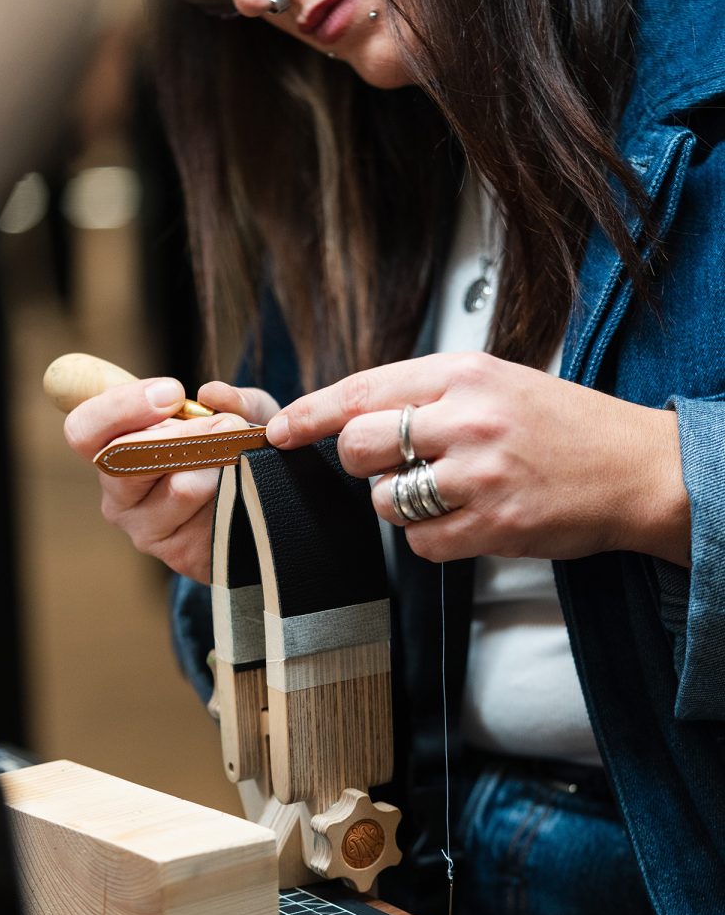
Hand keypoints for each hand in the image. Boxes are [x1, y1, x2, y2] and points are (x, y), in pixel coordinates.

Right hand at [65, 376, 279, 581]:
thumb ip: (231, 400)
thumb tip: (213, 394)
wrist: (260, 508)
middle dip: (186, 434)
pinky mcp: (179, 554)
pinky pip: (209, 518)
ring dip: (218, 464)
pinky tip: (244, 488)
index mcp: (113, 450)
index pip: (84, 430)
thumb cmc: (235, 449)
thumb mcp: (240, 413)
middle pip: (130, 460)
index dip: (122, 407)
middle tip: (228, 423)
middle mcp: (118, 493)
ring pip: (179, 488)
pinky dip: (234, 495)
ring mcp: (145, 528)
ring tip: (243, 452)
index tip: (172, 392)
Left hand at [265, 353, 690, 566]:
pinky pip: (421, 542)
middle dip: (360, 463)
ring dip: (400, 504)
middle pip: (357, 446)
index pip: (360, 390)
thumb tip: (353, 416)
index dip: (310, 414)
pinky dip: (432, 538)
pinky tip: (466, 519)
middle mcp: (465, 418)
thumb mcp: (495, 382)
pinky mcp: (492, 524)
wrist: (635, 468)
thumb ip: (428, 393)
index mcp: (463, 372)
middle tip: (394, 464)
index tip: (279, 431)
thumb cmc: (562, 425)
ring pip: (384, 500)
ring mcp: (478, 473)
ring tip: (447, 491)